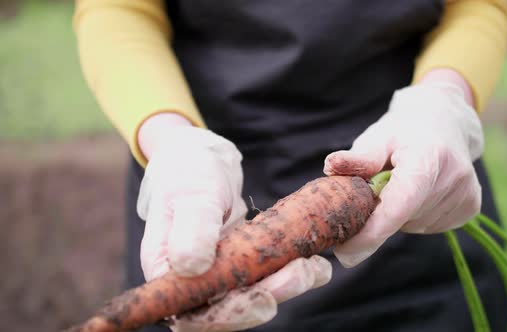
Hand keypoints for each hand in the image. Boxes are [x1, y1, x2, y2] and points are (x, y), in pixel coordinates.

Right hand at [137, 118, 331, 330]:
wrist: (202, 161)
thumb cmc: (187, 174)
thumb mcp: (191, 195)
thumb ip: (192, 228)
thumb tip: (191, 267)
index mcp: (167, 272)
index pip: (194, 314)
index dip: (229, 316)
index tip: (262, 300)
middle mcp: (193, 281)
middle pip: (229, 310)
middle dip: (268, 297)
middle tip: (298, 275)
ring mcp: (221, 274)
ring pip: (254, 294)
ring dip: (286, 286)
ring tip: (312, 267)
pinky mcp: (244, 264)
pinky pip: (269, 276)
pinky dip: (296, 272)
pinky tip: (317, 261)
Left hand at [324, 81, 483, 267]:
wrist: (444, 123)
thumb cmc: (403, 132)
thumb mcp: (378, 137)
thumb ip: (358, 158)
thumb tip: (331, 166)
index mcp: (429, 156)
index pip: (400, 203)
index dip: (372, 232)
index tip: (344, 250)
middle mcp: (454, 176)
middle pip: (403, 218)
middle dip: (379, 215)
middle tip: (374, 190)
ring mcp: (466, 194)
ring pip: (413, 226)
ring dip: (398, 215)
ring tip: (401, 183)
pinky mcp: (471, 207)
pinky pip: (428, 227)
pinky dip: (414, 217)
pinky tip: (419, 192)